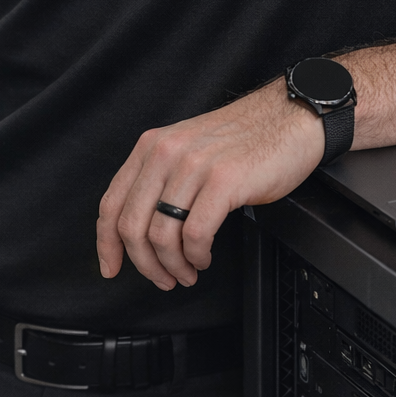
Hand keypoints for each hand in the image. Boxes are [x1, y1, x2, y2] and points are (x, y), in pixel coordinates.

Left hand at [96, 78, 324, 290]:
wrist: (288, 118)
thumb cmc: (244, 139)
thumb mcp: (188, 148)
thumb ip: (160, 178)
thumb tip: (139, 228)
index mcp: (152, 146)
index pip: (112, 202)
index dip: (106, 244)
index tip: (111, 267)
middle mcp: (167, 153)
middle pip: (132, 226)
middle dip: (144, 264)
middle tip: (162, 278)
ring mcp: (194, 166)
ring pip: (162, 235)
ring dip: (172, 266)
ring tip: (187, 271)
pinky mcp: (223, 181)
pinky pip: (195, 234)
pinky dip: (196, 256)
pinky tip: (204, 257)